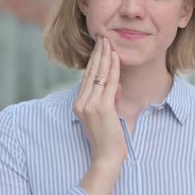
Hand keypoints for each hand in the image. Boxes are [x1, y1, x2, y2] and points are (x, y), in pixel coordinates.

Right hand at [73, 36, 126, 167]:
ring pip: (99, 74)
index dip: (94, 60)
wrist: (106, 158)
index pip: (88, 77)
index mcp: (79, 104)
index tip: (100, 47)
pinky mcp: (101, 108)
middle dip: (98, 53)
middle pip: (91, 72)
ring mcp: (90, 105)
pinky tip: (115, 57)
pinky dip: (113, 68)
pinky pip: (109, 83)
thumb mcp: (107, 115)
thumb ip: (110, 99)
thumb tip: (115, 85)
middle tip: (103, 36)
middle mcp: (81, 102)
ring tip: (109, 41)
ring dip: (105, 56)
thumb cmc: (108, 140)